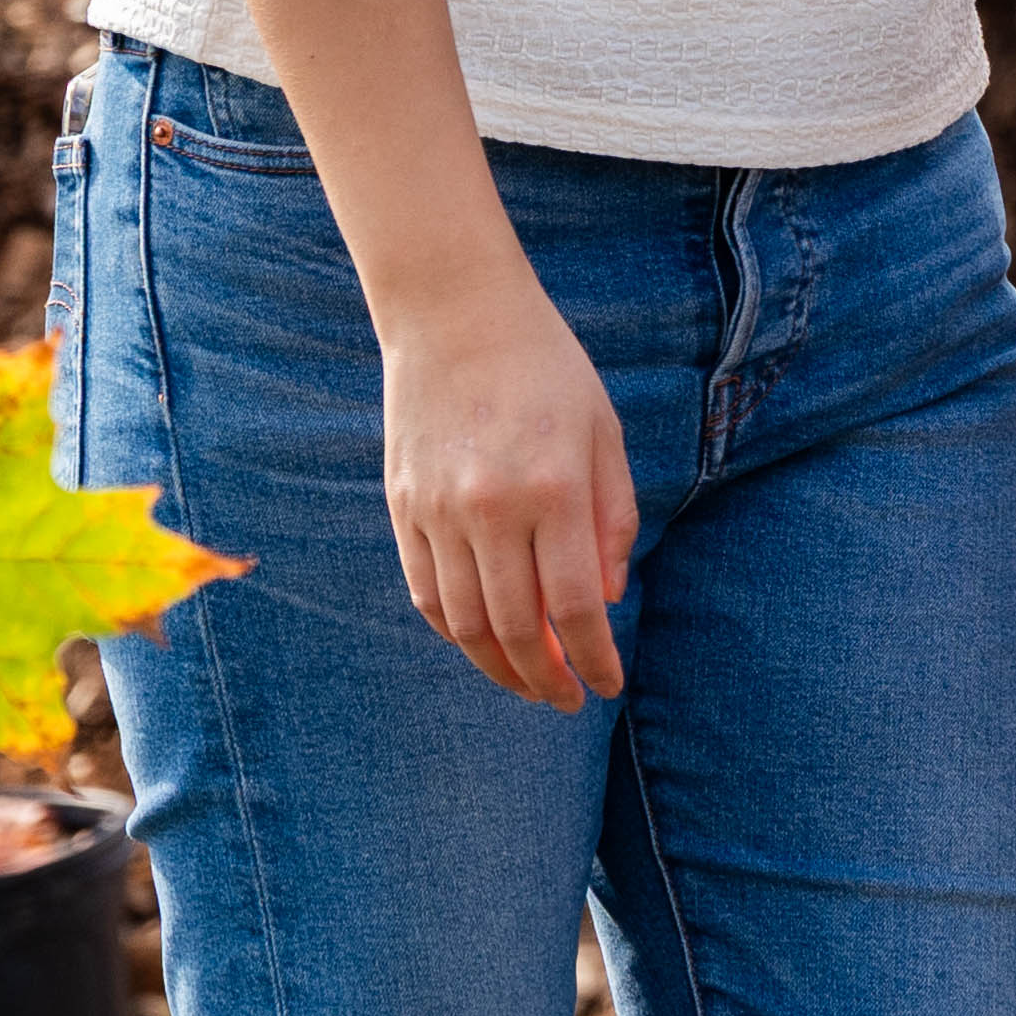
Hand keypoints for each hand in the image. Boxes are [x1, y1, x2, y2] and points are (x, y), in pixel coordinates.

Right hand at [378, 266, 639, 709]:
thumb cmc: (547, 369)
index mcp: (553, 488)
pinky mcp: (402, 506)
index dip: (594, 659)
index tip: (608, 686)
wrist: (456, 315)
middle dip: (546, 679)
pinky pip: (426, 592)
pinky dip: (454, 630)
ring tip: (528, 682)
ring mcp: (438, 510)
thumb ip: (613, 519)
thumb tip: (605, 600)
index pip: (574, 606)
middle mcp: (491, 508)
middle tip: (567, 701)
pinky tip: (481, 642)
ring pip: (464, 623)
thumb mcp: (604, 433)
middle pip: (516, 629)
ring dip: (498, 666)